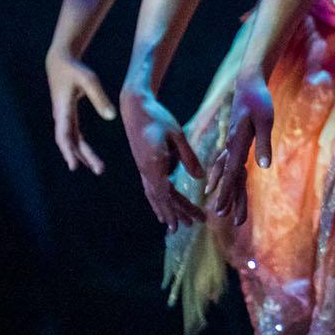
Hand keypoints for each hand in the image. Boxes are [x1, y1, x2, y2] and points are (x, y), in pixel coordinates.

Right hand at [47, 48, 115, 173]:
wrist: (61, 62)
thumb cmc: (75, 70)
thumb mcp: (89, 80)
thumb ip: (99, 99)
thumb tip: (111, 117)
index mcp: (63, 110)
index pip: (64, 136)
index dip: (69, 151)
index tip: (74, 166)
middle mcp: (61, 117)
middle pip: (70, 142)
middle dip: (83, 157)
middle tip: (100, 170)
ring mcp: (64, 118)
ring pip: (72, 141)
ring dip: (84, 154)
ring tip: (98, 167)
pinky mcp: (68, 116)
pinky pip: (74, 135)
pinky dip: (81, 146)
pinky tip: (89, 155)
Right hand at [119, 85, 205, 229]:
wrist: (135, 108)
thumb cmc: (158, 118)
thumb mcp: (177, 135)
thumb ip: (187, 157)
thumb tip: (199, 178)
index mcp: (154, 166)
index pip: (165, 195)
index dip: (174, 211)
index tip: (183, 224)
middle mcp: (146, 171)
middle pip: (162, 199)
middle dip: (177, 213)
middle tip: (193, 225)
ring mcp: (143, 169)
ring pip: (155, 196)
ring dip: (167, 210)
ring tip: (176, 226)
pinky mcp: (144, 165)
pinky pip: (152, 188)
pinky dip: (158, 200)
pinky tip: (162, 208)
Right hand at [204, 73, 273, 225]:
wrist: (248, 84)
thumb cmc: (259, 100)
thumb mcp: (265, 120)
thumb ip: (264, 143)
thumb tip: (264, 166)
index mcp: (237, 143)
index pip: (233, 173)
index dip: (227, 193)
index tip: (221, 210)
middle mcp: (231, 146)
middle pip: (230, 176)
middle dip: (227, 197)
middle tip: (222, 218)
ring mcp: (231, 144)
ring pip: (227, 172)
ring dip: (225, 190)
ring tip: (221, 210)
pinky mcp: (234, 140)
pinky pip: (226, 163)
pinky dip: (222, 176)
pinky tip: (215, 183)